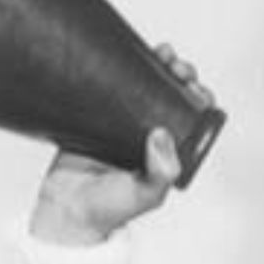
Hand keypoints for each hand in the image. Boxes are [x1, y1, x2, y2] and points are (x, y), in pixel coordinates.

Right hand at [26, 44, 208, 245]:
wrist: (64, 211)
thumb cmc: (108, 209)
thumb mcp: (143, 194)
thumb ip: (158, 173)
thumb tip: (161, 136)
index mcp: (171, 154)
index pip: (194, 119)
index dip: (199, 98)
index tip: (195, 85)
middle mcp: (152, 137)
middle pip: (174, 97)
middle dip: (181, 76)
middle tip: (177, 67)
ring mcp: (126, 125)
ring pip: (149, 88)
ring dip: (160, 67)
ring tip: (163, 53)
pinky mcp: (99, 117)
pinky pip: (116, 88)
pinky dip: (126, 69)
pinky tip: (132, 52)